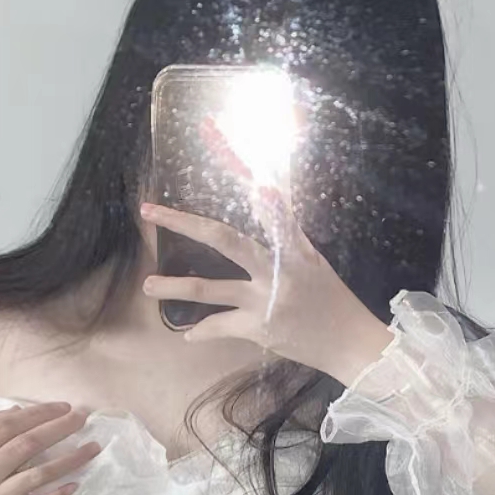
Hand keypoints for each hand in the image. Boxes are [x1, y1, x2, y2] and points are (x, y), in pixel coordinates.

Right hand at [0, 403, 101, 494]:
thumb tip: (17, 411)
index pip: (2, 426)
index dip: (34, 413)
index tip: (60, 407)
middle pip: (23, 446)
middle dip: (57, 428)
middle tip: (82, 417)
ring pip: (35, 476)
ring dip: (68, 460)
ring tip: (92, 448)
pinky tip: (75, 485)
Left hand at [138, 188, 393, 385]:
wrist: (347, 342)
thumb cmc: (329, 298)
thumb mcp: (312, 260)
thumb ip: (285, 232)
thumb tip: (264, 194)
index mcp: (292, 247)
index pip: (271, 208)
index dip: (252, 183)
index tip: (228, 151)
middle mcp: (275, 269)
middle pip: (223, 239)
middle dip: (184, 223)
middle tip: (149, 211)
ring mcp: (264, 300)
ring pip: (210, 289)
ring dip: (175, 286)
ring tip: (147, 285)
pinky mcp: (258, 329)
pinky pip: (221, 326)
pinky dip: (203, 330)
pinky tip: (188, 333)